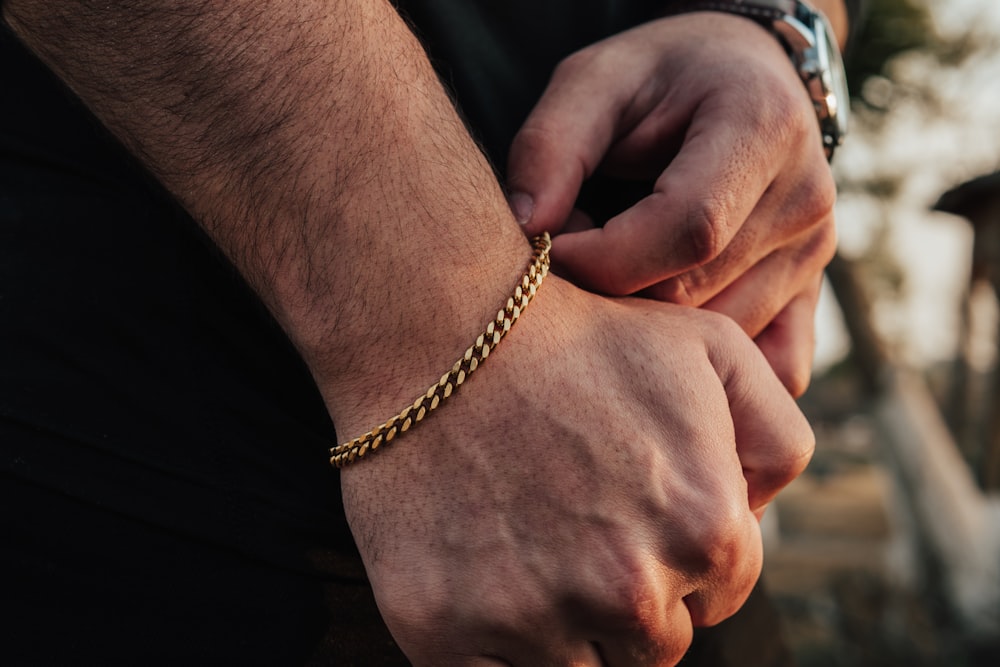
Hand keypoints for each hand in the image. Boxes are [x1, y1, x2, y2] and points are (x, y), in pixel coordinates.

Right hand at [336, 278, 813, 665]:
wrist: (438, 331)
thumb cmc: (576, 336)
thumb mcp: (713, 349)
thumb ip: (778, 438)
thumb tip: (763, 520)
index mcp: (705, 533)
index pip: (719, 597)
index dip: (678, 556)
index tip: (630, 515)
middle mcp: (629, 591)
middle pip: (653, 645)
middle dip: (628, 598)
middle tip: (577, 527)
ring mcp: (534, 620)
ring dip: (565, 627)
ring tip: (531, 544)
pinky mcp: (447, 635)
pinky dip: (498, 648)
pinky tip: (487, 584)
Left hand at [506, 13, 837, 395]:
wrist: (739, 80)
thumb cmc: (659, 78)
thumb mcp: (594, 80)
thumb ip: (552, 147)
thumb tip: (527, 227)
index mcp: (762, 128)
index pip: (690, 229)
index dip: (604, 257)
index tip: (549, 249)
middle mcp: (804, 199)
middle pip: (694, 295)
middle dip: (613, 293)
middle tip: (574, 256)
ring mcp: (814, 255)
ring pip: (719, 340)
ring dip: (650, 329)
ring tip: (617, 272)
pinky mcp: (811, 295)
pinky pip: (770, 367)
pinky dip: (710, 368)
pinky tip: (664, 334)